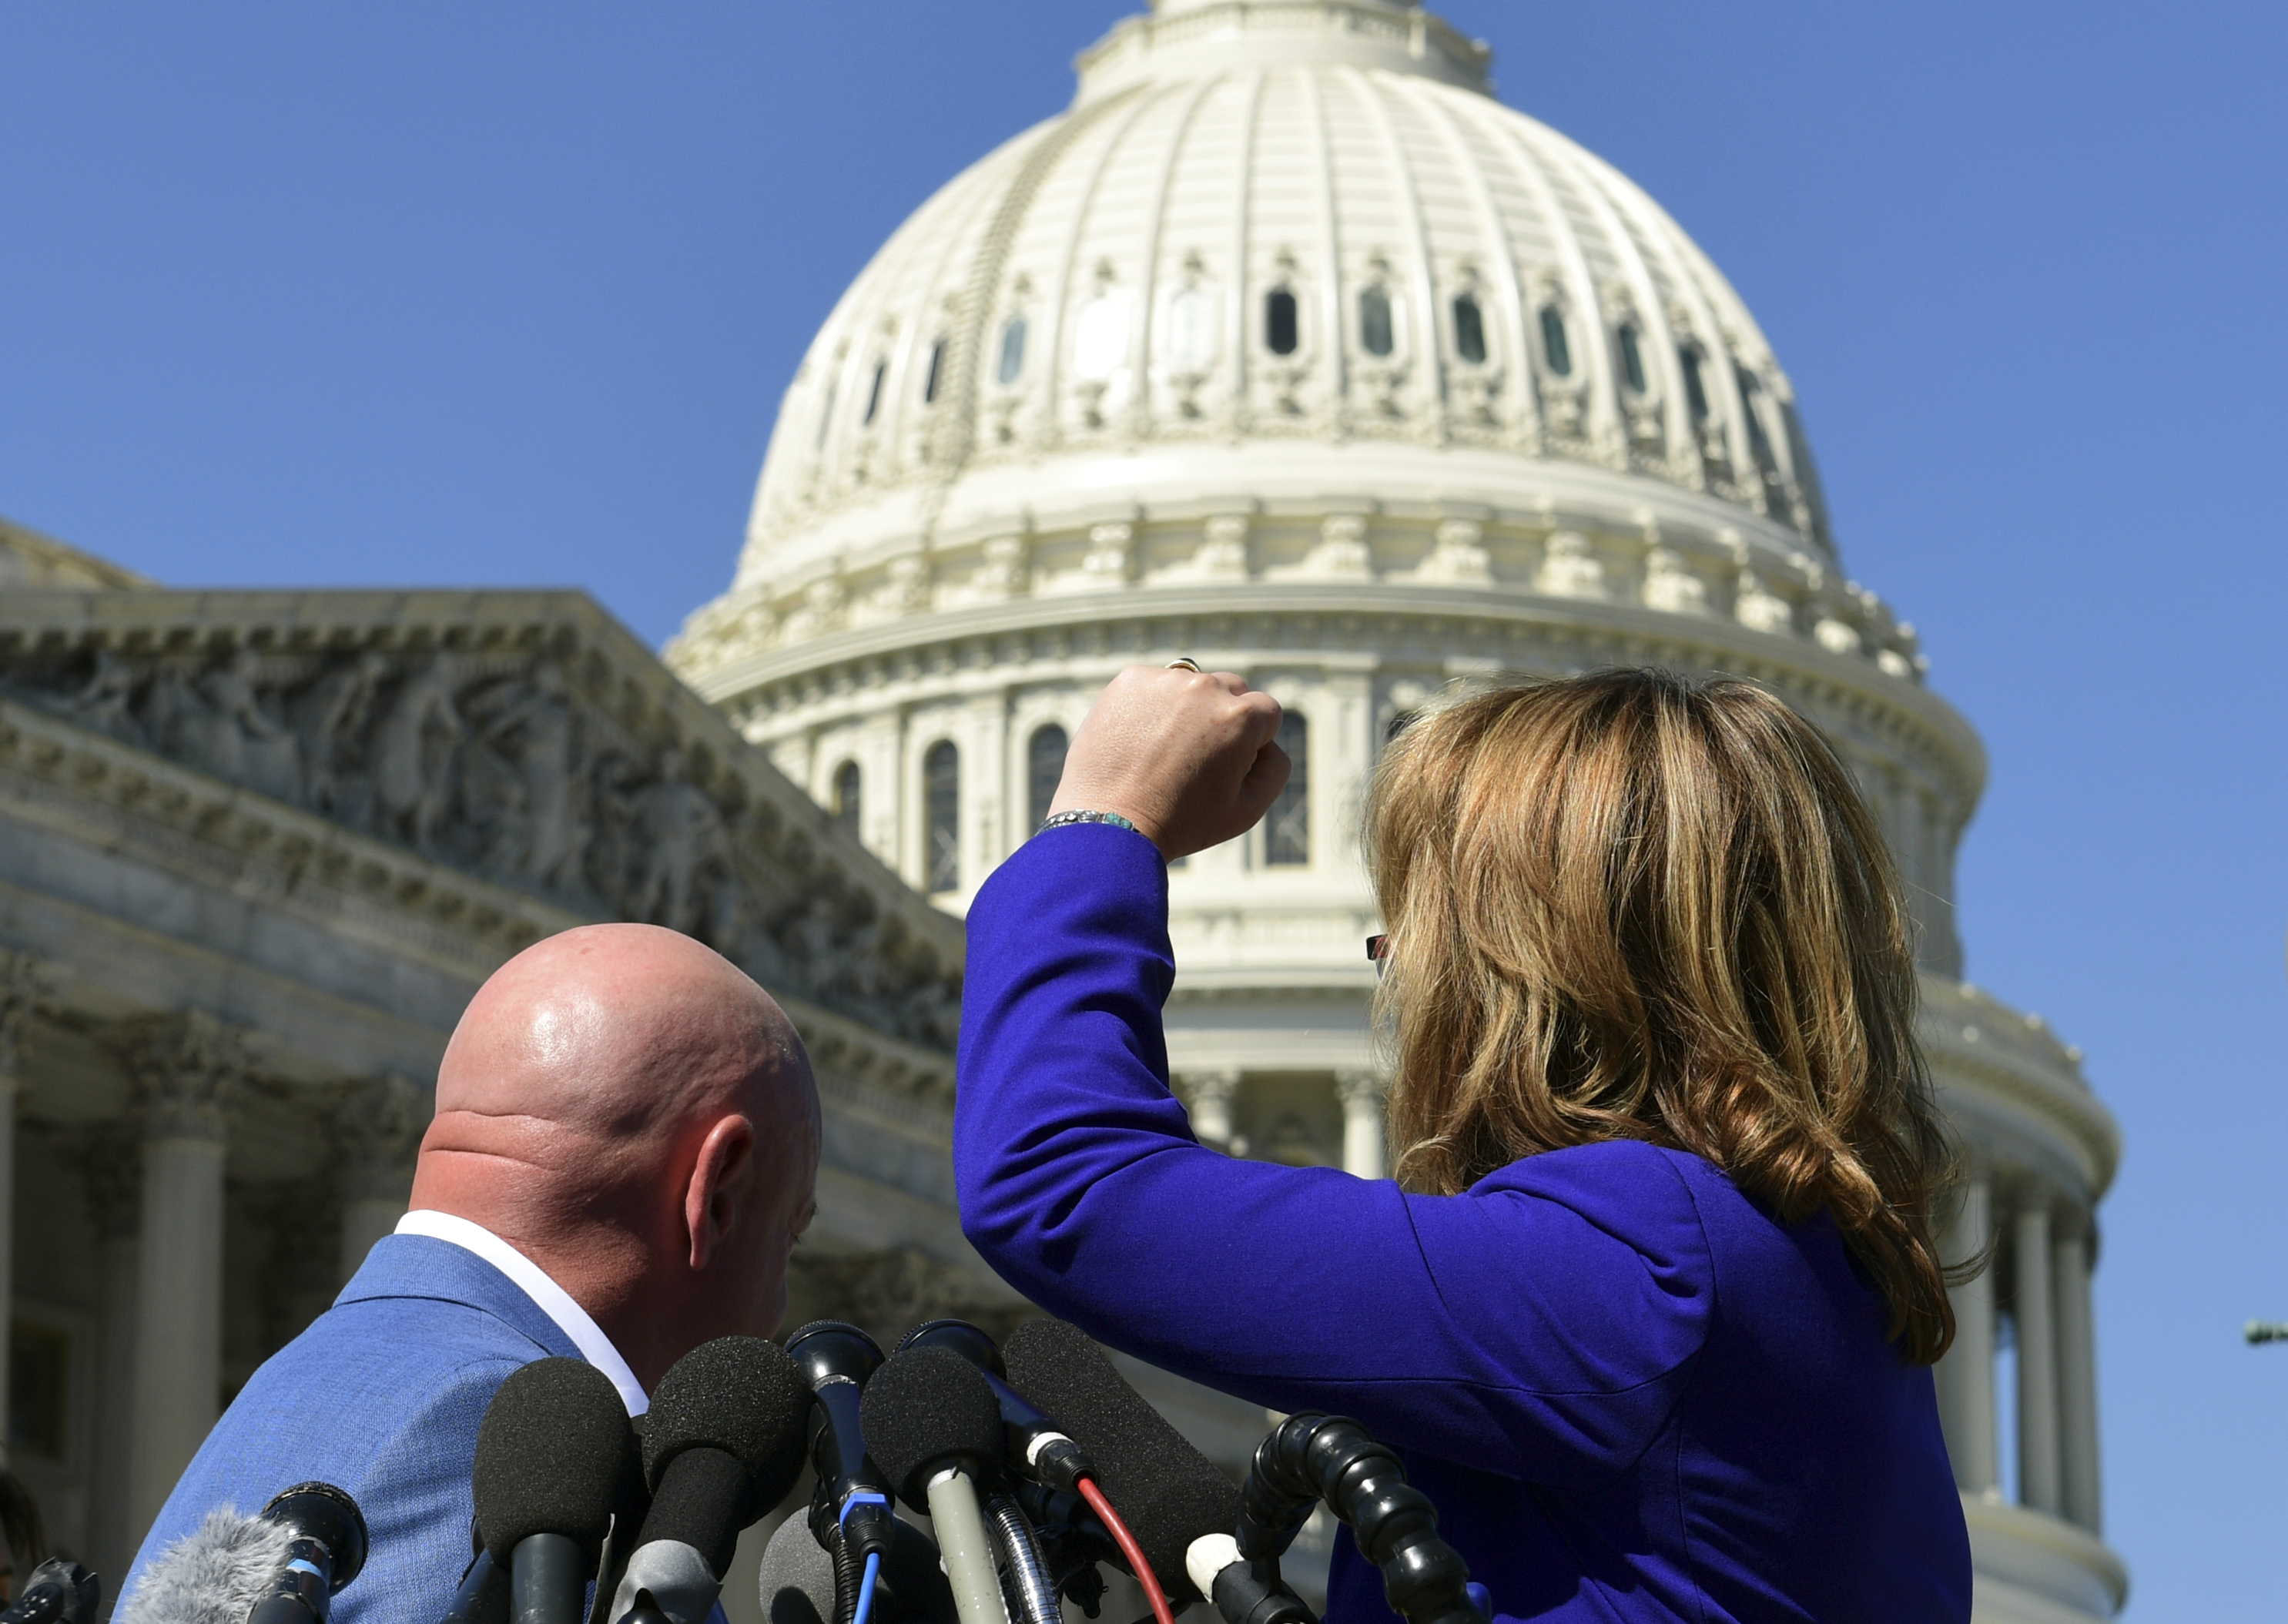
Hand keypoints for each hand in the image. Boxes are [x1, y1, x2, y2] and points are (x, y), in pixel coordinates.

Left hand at [1048, 666, 1289, 860]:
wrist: (1109, 824)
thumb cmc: (1182, 822)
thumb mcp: (1247, 809)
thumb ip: (1276, 767)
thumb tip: (1268, 740)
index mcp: (1240, 716)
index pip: (1266, 711)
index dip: (1252, 742)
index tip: (1225, 766)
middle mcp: (1205, 686)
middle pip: (1231, 690)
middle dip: (1222, 718)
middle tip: (1195, 759)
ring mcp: (1164, 679)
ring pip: (1192, 685)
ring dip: (1186, 709)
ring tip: (1163, 752)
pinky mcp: (1129, 680)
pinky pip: (1155, 685)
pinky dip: (1152, 706)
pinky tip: (1140, 740)